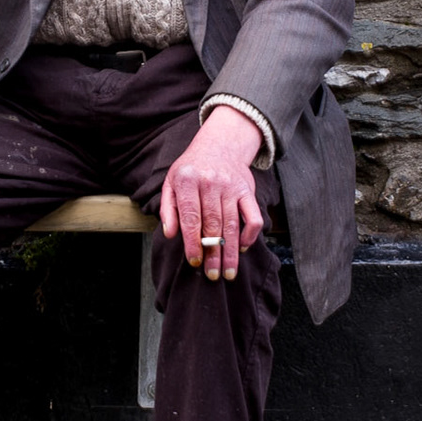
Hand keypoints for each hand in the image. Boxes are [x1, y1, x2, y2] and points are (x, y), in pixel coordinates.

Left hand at [159, 105, 263, 280]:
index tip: (194, 262)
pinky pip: (252, 216)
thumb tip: (169, 234)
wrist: (219, 145)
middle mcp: (211, 183)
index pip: (191, 218)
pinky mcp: (247, 191)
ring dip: (230, 252)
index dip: (193, 243)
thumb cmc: (191, 169)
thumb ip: (168, 208)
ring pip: (232, 225)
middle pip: (212, 225)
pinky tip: (242, 249)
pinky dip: (250, 235)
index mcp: (188, 181)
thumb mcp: (171, 182)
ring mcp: (231, 187)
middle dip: (213, 253)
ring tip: (228, 273)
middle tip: (212, 275)